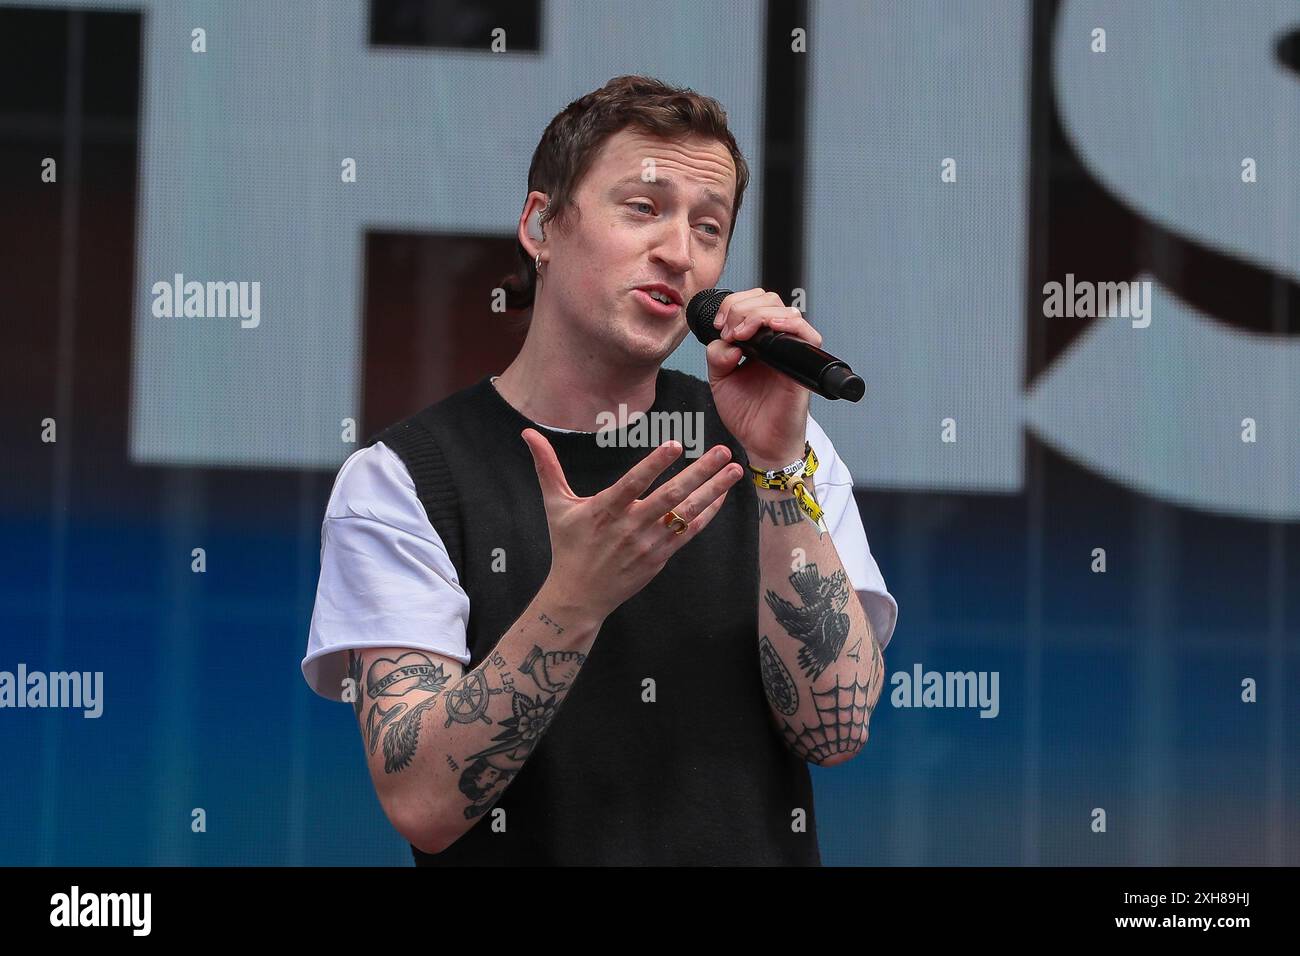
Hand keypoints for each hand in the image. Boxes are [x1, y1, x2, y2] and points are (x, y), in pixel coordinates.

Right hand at [520, 429, 744, 620]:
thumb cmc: (567, 546)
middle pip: (670, 496)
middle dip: (699, 472)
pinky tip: (722, 495)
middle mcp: (630, 527)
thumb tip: (527, 433)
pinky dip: (708, 513)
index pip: (633, 484)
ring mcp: (648, 543)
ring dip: (713, 490)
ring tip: (734, 469)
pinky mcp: (661, 556)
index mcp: (604, 511)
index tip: (675, 445)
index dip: (654, 465)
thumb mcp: (555, 505)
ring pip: (686, 513)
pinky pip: (689, 532)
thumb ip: (546, 467)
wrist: (579, 595)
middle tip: (721, 450)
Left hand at [704, 288, 821, 467]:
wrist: (760, 443)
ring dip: (758, 315)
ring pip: (786, 311)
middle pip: (769, 299)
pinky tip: (768, 329)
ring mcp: (791, 352)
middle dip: (742, 308)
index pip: (754, 302)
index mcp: (758, 341)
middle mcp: (777, 343)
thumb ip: (717, 355)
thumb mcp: (719, 379)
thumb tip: (729, 341)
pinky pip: (808, 335)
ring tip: (740, 335)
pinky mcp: (802, 366)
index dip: (734, 305)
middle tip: (729, 331)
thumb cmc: (747, 414)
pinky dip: (788, 325)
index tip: (719, 325)